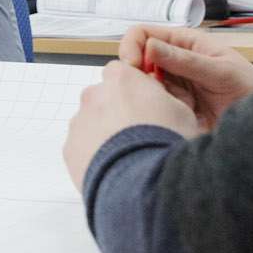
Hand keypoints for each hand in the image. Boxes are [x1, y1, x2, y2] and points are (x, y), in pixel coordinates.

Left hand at [63, 59, 201, 189]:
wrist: (143, 180)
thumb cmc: (165, 142)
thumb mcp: (182, 111)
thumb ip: (163, 97)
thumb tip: (158, 97)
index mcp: (120, 79)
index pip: (120, 72)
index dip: (134, 88)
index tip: (145, 104)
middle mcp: (93, 95)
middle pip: (103, 98)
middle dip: (117, 112)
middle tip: (139, 134)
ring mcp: (79, 122)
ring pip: (91, 124)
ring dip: (105, 135)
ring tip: (129, 156)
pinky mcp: (70, 148)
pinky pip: (82, 148)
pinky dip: (95, 155)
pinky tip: (116, 168)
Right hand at [121, 25, 252, 130]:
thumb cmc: (250, 90)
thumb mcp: (220, 72)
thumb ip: (185, 60)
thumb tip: (150, 46)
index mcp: (185, 42)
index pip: (143, 33)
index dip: (132, 46)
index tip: (133, 65)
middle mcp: (173, 60)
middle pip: (136, 59)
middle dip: (135, 73)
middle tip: (145, 89)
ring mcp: (172, 83)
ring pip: (141, 83)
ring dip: (148, 93)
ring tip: (169, 104)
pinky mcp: (172, 104)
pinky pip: (151, 103)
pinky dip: (156, 109)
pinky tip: (174, 115)